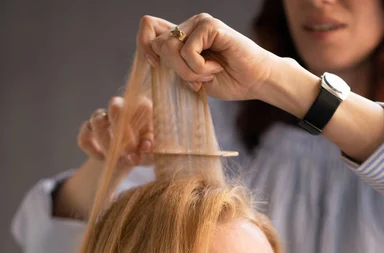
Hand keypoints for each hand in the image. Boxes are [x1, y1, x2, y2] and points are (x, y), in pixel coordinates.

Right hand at [78, 96, 153, 166]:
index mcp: (141, 106)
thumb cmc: (147, 151)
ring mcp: (103, 116)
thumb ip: (152, 150)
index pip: (136, 108)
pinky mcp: (89, 129)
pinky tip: (103, 159)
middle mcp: (121, 106)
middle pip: (114, 106)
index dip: (135, 130)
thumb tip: (146, 147)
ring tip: (117, 160)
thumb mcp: (154, 153)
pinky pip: (84, 137)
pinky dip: (92, 150)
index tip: (140, 149)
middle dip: (120, 132)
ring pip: (97, 121)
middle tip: (125, 153)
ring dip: (107, 144)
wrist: (130, 158)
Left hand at [137, 13, 274, 101]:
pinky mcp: (211, 25)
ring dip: (187, 71)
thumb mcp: (193, 79)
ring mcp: (199, 23)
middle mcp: (189, 26)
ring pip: (170, 48)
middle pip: (158, 45)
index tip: (156, 66)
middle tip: (197, 80)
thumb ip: (175, 68)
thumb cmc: (229, 81)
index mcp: (182, 37)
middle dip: (174, 70)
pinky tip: (217, 68)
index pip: (149, 29)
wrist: (256, 81)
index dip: (144, 47)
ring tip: (208, 75)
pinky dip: (199, 68)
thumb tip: (155, 61)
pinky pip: (188, 50)